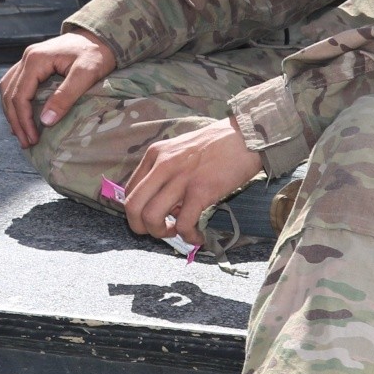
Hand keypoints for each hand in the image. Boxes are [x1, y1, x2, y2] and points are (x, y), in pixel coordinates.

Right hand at [0, 28, 116, 147]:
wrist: (101, 35)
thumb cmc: (97, 54)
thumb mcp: (85, 74)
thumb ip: (65, 96)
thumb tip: (46, 120)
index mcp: (36, 60)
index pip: (20, 95)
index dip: (24, 120)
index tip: (33, 138)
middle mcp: (27, 58)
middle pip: (10, 94)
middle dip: (16, 120)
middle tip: (25, 142)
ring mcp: (28, 59)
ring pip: (8, 88)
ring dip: (12, 112)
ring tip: (21, 132)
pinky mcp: (33, 63)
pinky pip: (15, 83)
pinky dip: (15, 101)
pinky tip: (21, 114)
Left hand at [122, 117, 263, 245]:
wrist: (245, 137)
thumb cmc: (216, 145)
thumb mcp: (180, 150)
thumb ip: (166, 173)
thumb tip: (166, 206)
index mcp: (154, 154)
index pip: (129, 191)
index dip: (137, 212)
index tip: (153, 218)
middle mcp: (162, 165)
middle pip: (132, 206)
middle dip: (141, 227)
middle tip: (160, 231)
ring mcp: (180, 178)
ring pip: (151, 217)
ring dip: (162, 233)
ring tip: (178, 233)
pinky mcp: (200, 191)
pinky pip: (183, 224)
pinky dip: (188, 237)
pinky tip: (198, 237)